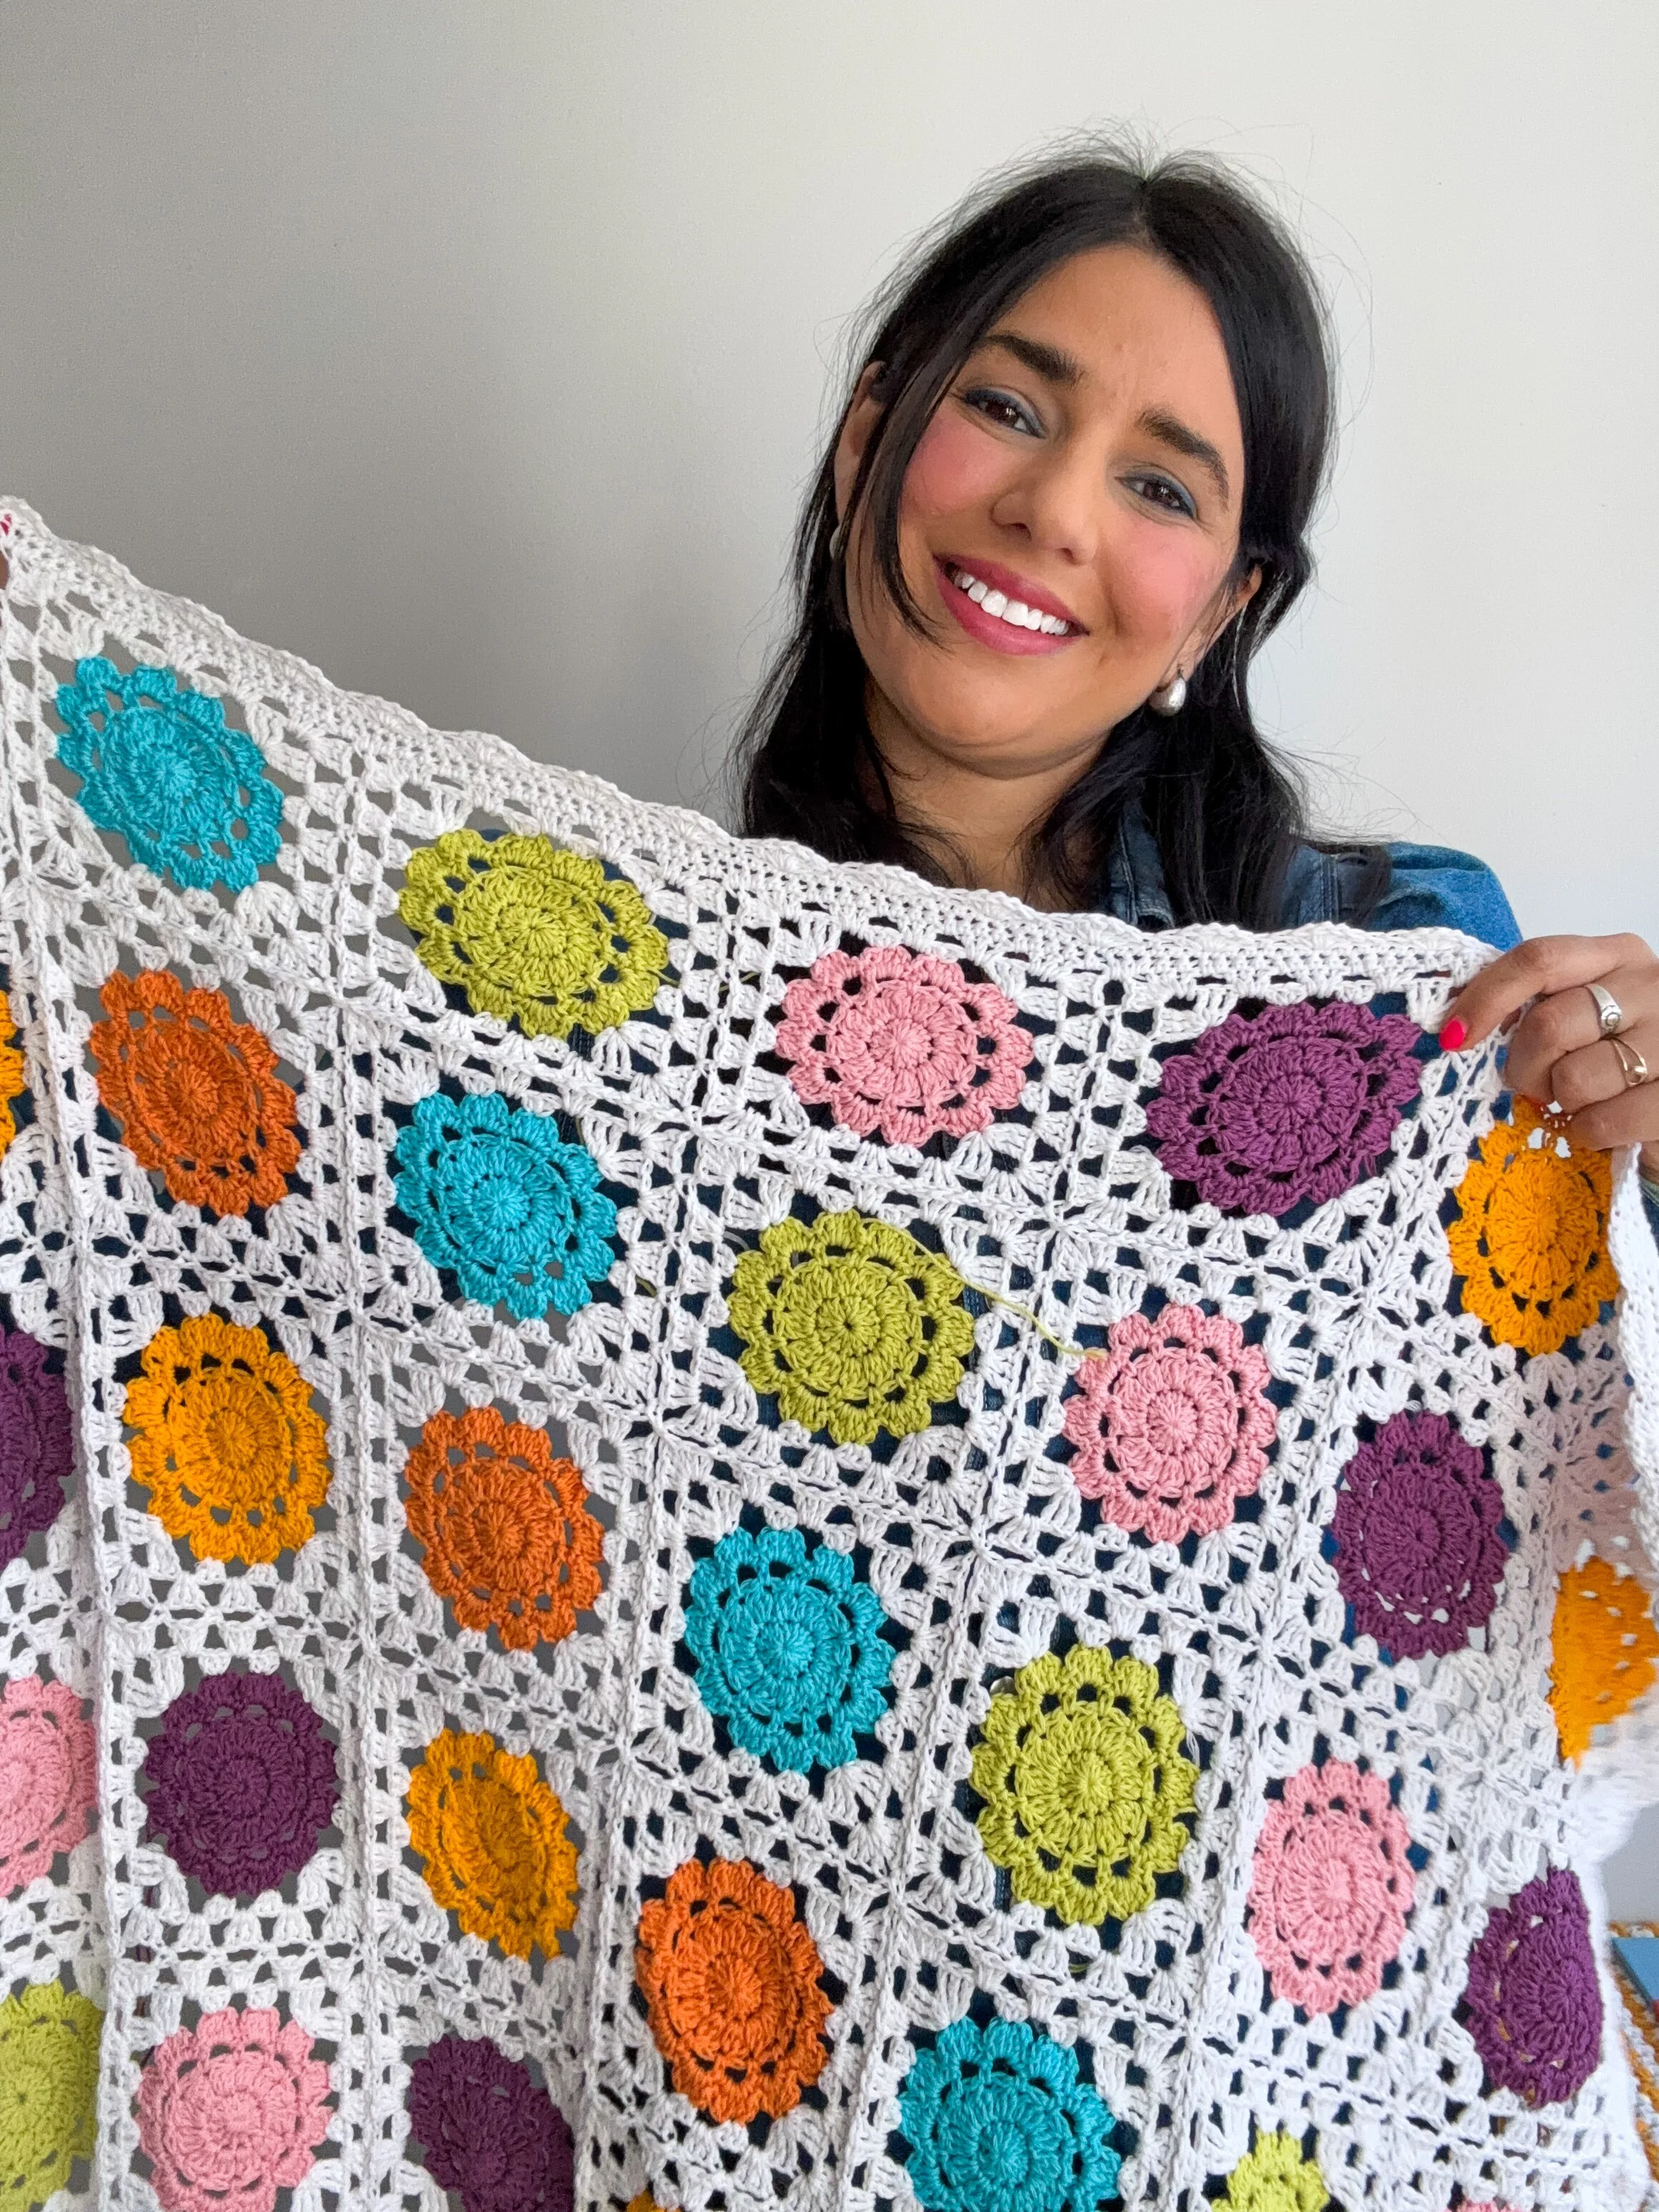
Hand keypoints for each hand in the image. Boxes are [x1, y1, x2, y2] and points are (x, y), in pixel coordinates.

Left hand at [1439, 933, 1658, 1178]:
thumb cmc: (1613, 1058)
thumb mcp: (1575, 1015)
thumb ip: (1529, 1003)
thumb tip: (1454, 1022)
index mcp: (1618, 957)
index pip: (1539, 960)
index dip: (1487, 998)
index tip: (1455, 1036)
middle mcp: (1650, 987)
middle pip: (1547, 1025)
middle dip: (1525, 1068)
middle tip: (1538, 1083)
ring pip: (1572, 1078)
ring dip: (1561, 1102)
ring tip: (1584, 1099)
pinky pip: (1600, 1122)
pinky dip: (1587, 1132)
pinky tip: (1605, 1123)